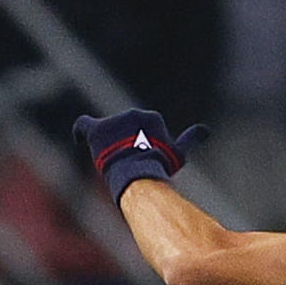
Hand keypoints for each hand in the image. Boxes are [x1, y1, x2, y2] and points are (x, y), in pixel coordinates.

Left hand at [73, 109, 212, 204]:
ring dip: (109, 145)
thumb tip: (206, 130)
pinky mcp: (96, 130)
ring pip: (109, 133)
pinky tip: (79, 140)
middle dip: (126, 144)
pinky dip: (80, 132)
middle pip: (125, 129)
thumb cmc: (161, 164)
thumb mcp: (179, 153)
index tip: (143, 155)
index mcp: (150, 117)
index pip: (144, 129)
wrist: (139, 171)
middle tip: (129, 165)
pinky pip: (83, 125)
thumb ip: (191, 139)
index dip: (142, 142)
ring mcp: (113, 121)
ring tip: (113, 164)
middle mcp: (131, 113)